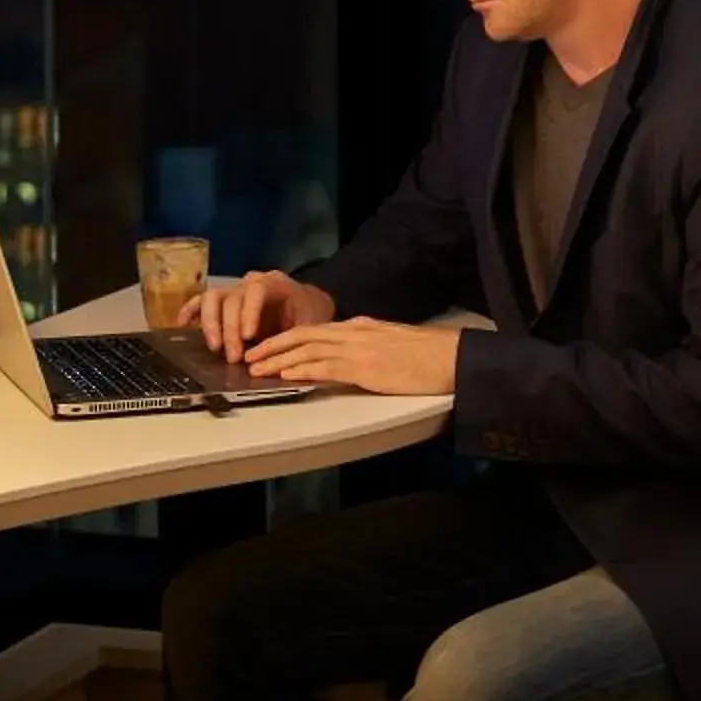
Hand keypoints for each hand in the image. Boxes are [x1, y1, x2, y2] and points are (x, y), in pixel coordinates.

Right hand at [181, 268, 335, 365]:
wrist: (306, 303)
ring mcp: (233, 291)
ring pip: (212, 298)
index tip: (248, 336)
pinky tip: (182, 325)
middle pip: (231, 299)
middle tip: (233, 357)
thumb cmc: (308, 313)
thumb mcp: (310, 323)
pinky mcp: (222, 302)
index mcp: (274, 283)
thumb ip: (296, 338)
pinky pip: (201, 301)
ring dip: (210, 323)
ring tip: (214, 347)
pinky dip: (190, 311)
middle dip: (230, 330)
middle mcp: (249, 283)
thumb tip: (280, 360)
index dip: (249, 312)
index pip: (256, 291)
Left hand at [246, 318, 463, 395]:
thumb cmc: (427, 356)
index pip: (315, 330)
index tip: (267, 347)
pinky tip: (284, 374)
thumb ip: (367, 347)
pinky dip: (300, 369)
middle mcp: (353, 332)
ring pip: (306, 349)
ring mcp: (357, 347)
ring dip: (277, 359)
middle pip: (303, 335)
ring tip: (255, 368)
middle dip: (273, 345)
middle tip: (250, 355)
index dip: (287, 338)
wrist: (451, 358)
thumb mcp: (391, 345)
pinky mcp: (363, 366)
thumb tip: (349, 357)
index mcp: (360, 326)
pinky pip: (324, 366)